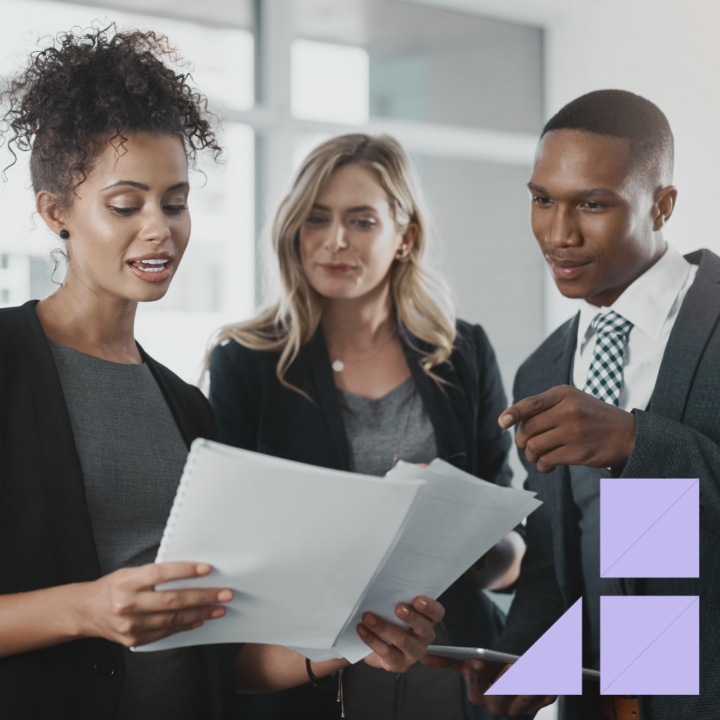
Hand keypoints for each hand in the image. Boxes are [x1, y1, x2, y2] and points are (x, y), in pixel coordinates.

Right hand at [78, 562, 232, 647]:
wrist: (86, 611)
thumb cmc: (113, 586)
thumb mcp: (130, 572)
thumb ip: (155, 573)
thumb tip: (191, 572)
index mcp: (127, 581)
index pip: (161, 574)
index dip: (185, 571)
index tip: (207, 569)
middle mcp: (127, 604)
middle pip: (173, 600)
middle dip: (203, 596)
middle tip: (224, 593)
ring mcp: (131, 625)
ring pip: (173, 619)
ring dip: (200, 613)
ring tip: (218, 608)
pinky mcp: (134, 639)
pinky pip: (166, 632)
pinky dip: (185, 626)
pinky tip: (199, 619)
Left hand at [357, 596, 443, 671]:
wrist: (375, 645)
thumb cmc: (389, 619)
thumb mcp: (395, 607)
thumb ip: (395, 598)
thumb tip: (382, 585)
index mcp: (427, 619)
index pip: (437, 612)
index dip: (430, 607)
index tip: (418, 600)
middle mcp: (424, 637)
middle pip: (423, 627)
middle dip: (411, 617)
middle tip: (398, 608)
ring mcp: (413, 653)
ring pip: (403, 641)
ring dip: (384, 627)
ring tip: (368, 617)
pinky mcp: (399, 664)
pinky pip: (386, 652)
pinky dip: (372, 639)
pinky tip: (362, 629)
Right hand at [422, 656, 556, 715]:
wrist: (510, 674)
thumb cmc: (487, 667)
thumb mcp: (467, 662)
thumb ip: (447, 660)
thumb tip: (423, 656)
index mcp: (478, 695)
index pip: (475, 687)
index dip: (476, 675)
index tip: (477, 659)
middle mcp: (497, 706)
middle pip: (500, 698)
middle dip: (504, 683)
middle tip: (508, 665)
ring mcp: (518, 707)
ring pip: (523, 701)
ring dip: (528, 687)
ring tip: (532, 669)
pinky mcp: (537, 703)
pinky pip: (544, 699)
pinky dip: (548, 689)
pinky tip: (551, 677)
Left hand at [498, 385, 635, 472]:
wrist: (628, 434)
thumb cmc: (593, 417)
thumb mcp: (573, 401)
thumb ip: (546, 407)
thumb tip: (514, 422)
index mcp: (564, 394)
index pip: (531, 403)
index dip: (513, 413)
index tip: (502, 422)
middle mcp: (568, 410)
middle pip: (528, 428)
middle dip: (522, 440)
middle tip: (528, 445)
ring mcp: (574, 431)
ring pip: (534, 446)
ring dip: (531, 455)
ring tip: (539, 455)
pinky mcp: (578, 452)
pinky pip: (547, 461)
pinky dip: (543, 465)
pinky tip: (548, 464)